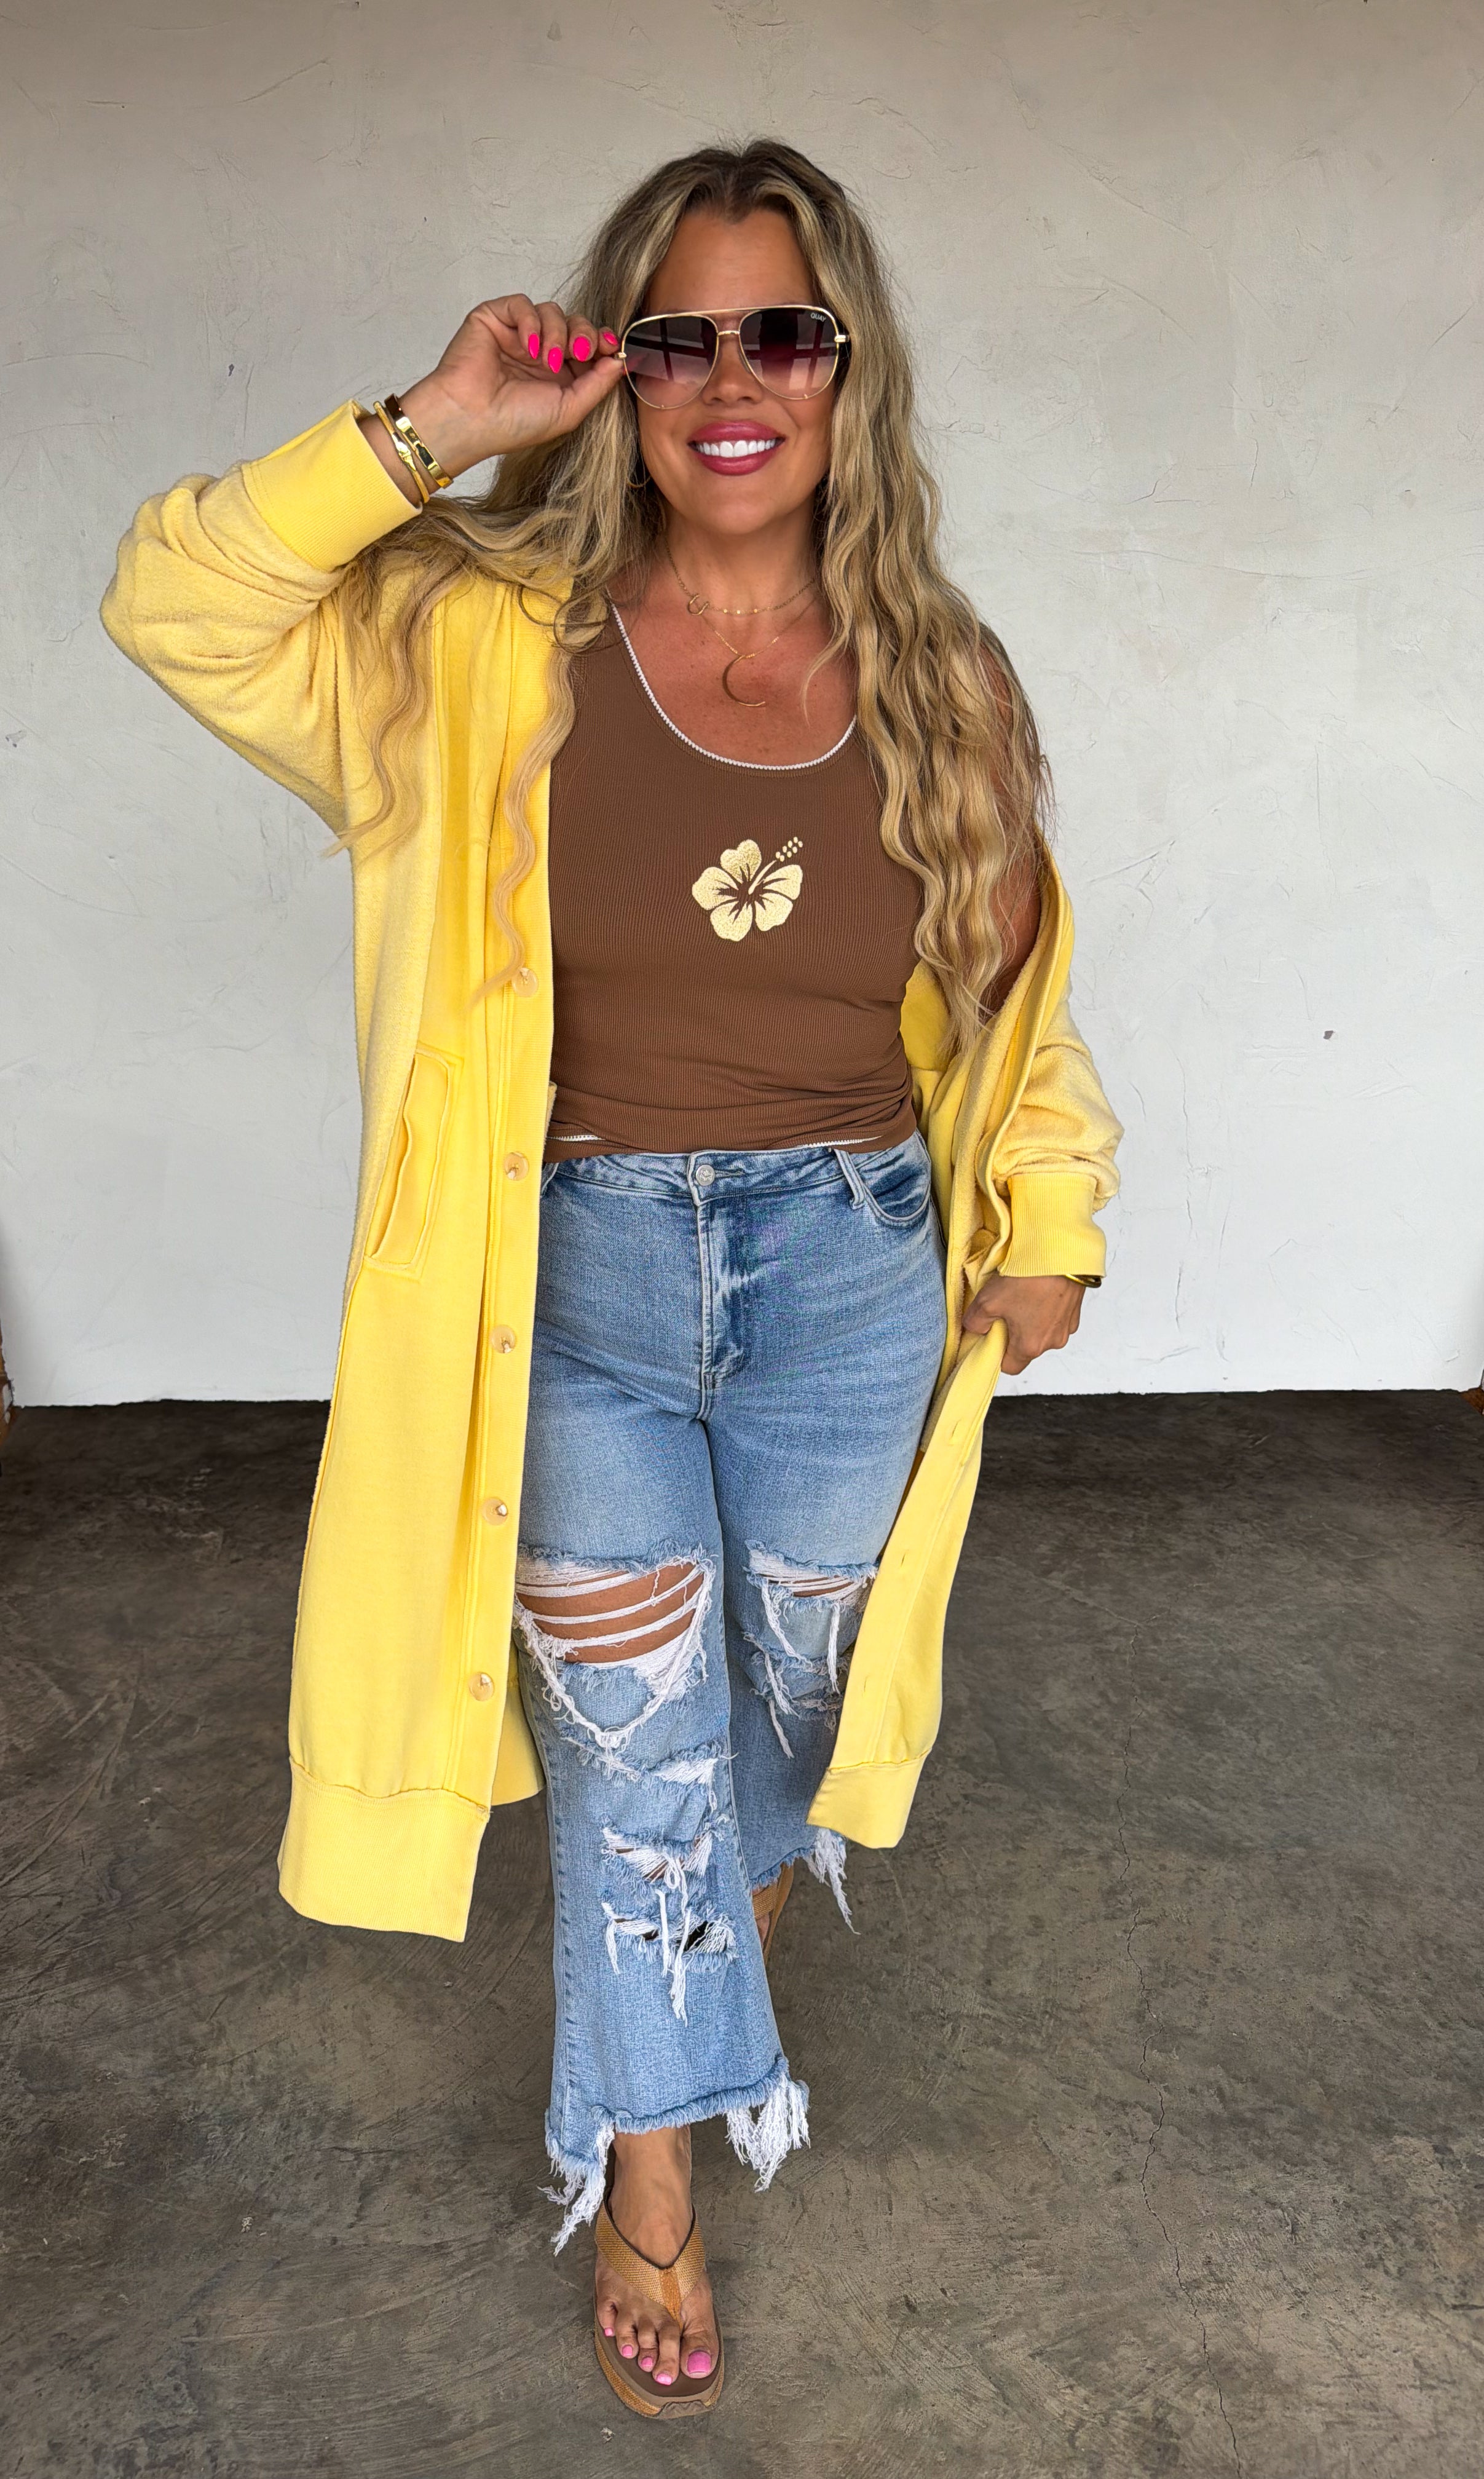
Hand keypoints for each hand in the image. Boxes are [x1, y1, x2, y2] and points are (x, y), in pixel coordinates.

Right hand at [360, 295, 626, 499]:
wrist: (471, 419)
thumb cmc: (514, 423)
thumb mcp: (569, 410)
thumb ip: (598, 385)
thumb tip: (621, 360)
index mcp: (558, 375)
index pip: (587, 345)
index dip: (601, 341)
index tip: (610, 347)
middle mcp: (538, 351)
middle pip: (575, 322)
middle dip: (584, 333)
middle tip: (581, 351)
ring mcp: (516, 334)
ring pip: (552, 311)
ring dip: (557, 333)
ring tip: (546, 360)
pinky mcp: (494, 318)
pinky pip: (523, 304)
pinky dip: (531, 322)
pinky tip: (528, 347)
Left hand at [962, 1271, 1085, 1373]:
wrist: (1060, 1254)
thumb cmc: (1028, 1279)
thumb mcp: (988, 1301)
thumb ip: (975, 1322)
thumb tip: (975, 1329)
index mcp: (1030, 1346)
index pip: (1009, 1366)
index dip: (997, 1354)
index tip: (990, 1336)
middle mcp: (1052, 1342)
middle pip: (1026, 1348)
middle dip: (1013, 1332)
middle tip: (1004, 1309)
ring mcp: (1066, 1327)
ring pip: (1042, 1331)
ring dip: (1031, 1319)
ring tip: (1023, 1294)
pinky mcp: (1075, 1311)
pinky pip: (1055, 1318)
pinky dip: (1047, 1309)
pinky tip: (1038, 1289)